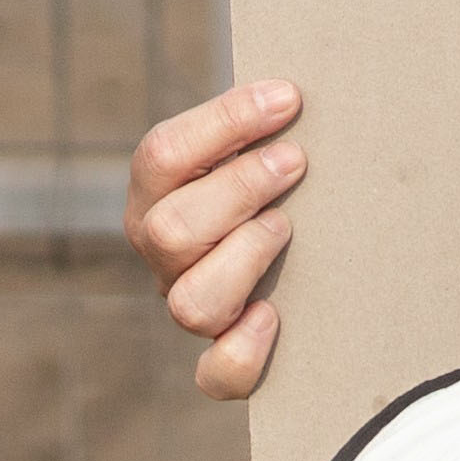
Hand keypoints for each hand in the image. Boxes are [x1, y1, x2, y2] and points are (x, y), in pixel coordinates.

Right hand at [130, 79, 306, 401]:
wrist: (301, 250)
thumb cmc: (282, 176)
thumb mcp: (261, 140)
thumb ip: (267, 118)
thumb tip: (301, 84)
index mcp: (158, 192)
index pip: (162, 154)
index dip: (224, 122)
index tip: (289, 99)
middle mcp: (163, 253)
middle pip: (168, 230)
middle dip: (238, 188)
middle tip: (295, 163)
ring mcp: (188, 305)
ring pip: (189, 302)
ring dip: (242, 258)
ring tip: (286, 228)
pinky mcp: (222, 359)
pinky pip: (216, 376)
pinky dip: (242, 352)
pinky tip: (273, 315)